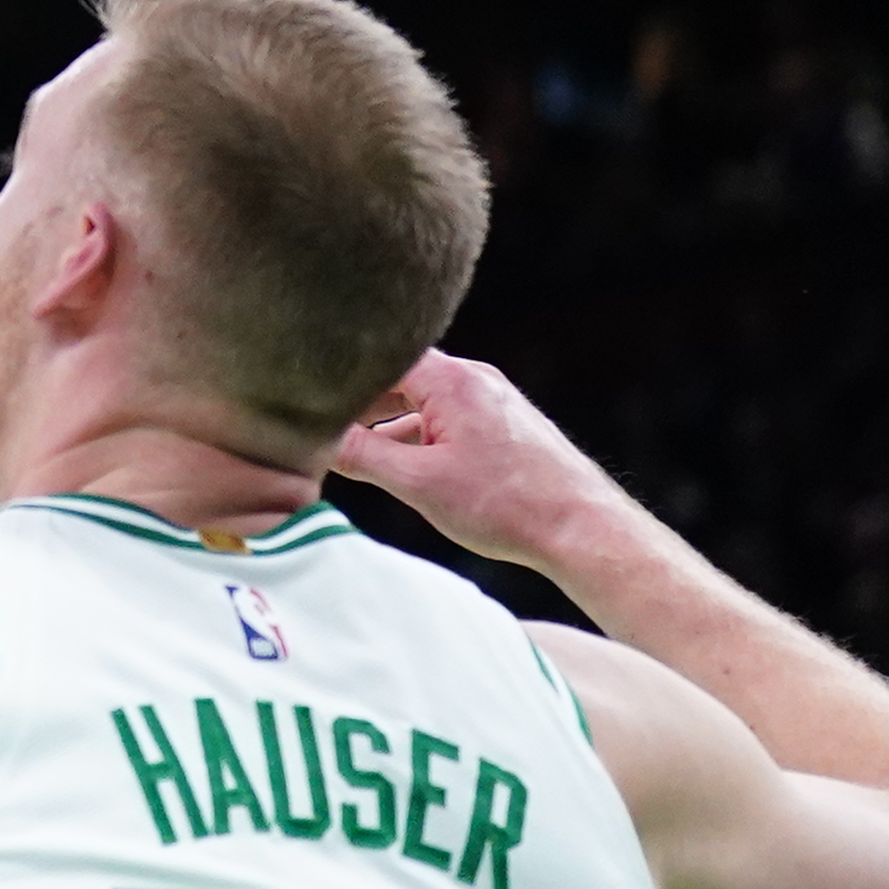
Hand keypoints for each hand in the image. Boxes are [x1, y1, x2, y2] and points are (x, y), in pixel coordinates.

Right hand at [321, 349, 629, 581]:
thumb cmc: (507, 505)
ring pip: (422, 401)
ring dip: (387, 424)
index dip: (338, 377)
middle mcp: (475, 379)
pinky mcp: (504, 425)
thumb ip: (362, 456)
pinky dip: (417, 437)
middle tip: (319, 429)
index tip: (304, 395)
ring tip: (352, 454)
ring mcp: (492, 401)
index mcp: (453, 380)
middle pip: (398, 377)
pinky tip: (402, 468)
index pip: (378, 359)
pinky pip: (446, 418)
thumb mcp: (419, 483)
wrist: (583, 528)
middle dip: (358, 403)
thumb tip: (315, 441)